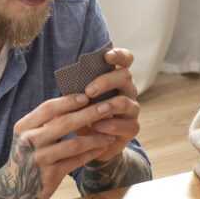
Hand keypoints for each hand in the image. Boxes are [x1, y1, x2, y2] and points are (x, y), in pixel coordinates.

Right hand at [5, 95, 119, 198]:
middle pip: (64, 123)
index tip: (87, 96)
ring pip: (74, 144)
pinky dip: (91, 153)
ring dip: (95, 138)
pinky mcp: (49, 176)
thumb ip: (45, 121)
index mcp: (23, 127)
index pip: (48, 108)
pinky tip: (102, 148)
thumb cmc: (26, 156)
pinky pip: (75, 161)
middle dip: (89, 114)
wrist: (13, 189)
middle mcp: (29, 141)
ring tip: (110, 133)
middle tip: (107, 107)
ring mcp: (39, 159)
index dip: (69, 101)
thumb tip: (73, 100)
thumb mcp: (28, 135)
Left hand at [81, 48, 140, 162]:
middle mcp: (127, 90)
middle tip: (88, 91)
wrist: (91, 143)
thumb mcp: (80, 100)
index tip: (106, 56)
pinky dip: (111, 125)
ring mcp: (132, 109)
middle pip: (125, 76)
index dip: (119, 55)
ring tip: (96, 110)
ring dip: (109, 105)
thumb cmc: (84, 114)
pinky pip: (127, 125)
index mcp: (116, 78)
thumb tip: (67, 80)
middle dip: (106, 81)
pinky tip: (97, 127)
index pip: (125, 60)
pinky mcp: (132, 128)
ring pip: (126, 102)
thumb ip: (78, 88)